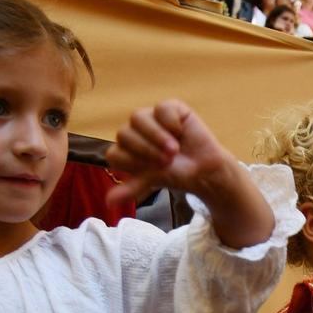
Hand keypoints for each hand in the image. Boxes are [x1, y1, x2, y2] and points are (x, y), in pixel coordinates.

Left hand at [104, 101, 268, 243]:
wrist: (204, 169)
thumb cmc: (176, 174)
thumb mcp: (152, 181)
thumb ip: (130, 188)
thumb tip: (108, 203)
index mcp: (126, 150)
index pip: (114, 153)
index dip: (133, 162)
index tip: (153, 170)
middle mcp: (135, 131)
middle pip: (124, 134)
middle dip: (146, 150)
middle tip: (167, 161)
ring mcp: (150, 118)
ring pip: (138, 118)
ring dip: (156, 136)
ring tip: (174, 149)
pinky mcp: (168, 108)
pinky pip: (161, 108)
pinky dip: (171, 122)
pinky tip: (181, 132)